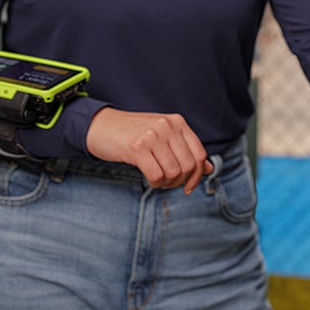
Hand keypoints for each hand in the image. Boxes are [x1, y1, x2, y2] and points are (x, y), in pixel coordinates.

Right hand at [85, 107, 213, 192]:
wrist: (100, 125)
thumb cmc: (133, 133)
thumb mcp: (162, 137)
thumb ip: (185, 150)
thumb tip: (209, 169)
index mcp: (177, 122)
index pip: (200, 154)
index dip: (198, 175)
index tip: (188, 187)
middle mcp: (168, 126)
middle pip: (189, 166)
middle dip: (181, 182)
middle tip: (168, 184)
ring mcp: (153, 135)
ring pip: (174, 172)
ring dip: (166, 183)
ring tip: (157, 179)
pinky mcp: (137, 147)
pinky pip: (157, 175)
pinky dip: (155, 182)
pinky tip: (149, 177)